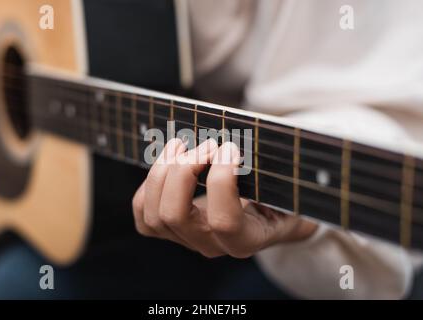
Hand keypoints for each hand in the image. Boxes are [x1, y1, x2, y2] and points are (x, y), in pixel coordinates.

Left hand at [132, 138, 317, 257]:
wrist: (268, 217)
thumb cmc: (279, 198)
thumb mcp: (288, 190)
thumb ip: (274, 177)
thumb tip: (255, 147)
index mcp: (246, 239)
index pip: (223, 220)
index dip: (221, 179)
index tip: (230, 147)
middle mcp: (212, 245)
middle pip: (176, 215)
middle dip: (184, 170)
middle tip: (206, 144)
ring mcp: (188, 240)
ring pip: (155, 215)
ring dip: (162, 172)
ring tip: (181, 144)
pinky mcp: (171, 232)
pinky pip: (144, 219)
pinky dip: (148, 188)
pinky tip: (167, 164)